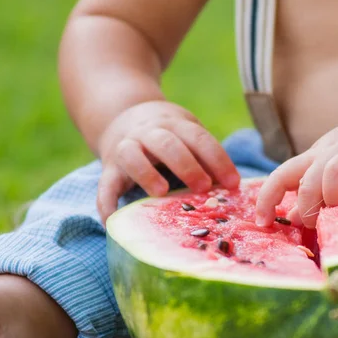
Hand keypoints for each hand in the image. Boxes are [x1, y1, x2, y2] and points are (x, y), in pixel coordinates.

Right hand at [96, 100, 239, 222]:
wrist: (124, 116)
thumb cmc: (171, 137)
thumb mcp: (188, 137)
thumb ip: (205, 158)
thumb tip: (231, 190)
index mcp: (176, 125)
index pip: (199, 138)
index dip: (218, 160)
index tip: (233, 183)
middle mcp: (149, 133)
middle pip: (167, 143)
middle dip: (187, 165)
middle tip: (204, 187)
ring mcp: (126, 148)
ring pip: (132, 155)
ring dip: (147, 173)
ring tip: (163, 193)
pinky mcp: (109, 168)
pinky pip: (104, 185)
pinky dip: (106, 202)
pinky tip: (115, 221)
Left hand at [255, 112, 337, 228]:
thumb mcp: (329, 169)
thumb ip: (312, 192)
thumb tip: (291, 217)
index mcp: (315, 158)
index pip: (281, 175)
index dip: (267, 198)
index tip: (262, 223)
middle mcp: (333, 154)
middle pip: (307, 179)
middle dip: (308, 207)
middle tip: (318, 223)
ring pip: (335, 170)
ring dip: (335, 196)